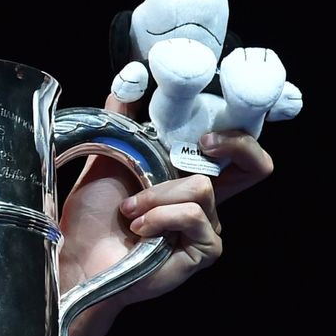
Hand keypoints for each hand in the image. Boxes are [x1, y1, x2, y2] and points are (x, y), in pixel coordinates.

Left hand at [56, 93, 275, 312]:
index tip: (204, 133)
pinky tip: (139, 230)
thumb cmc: (93, 215)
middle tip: (195, 147)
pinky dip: (160, 216)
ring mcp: (209, 227)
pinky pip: (193, 215)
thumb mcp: (108, 156)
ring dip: (158, 194)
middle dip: (233, 146)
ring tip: (130, 211)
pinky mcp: (205, 250)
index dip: (240, 136)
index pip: (241, 153)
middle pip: (256, 166)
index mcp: (189, 176)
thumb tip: (129, 77)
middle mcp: (207, 202)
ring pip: (202, 188)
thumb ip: (121, 118)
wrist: (78, 258)